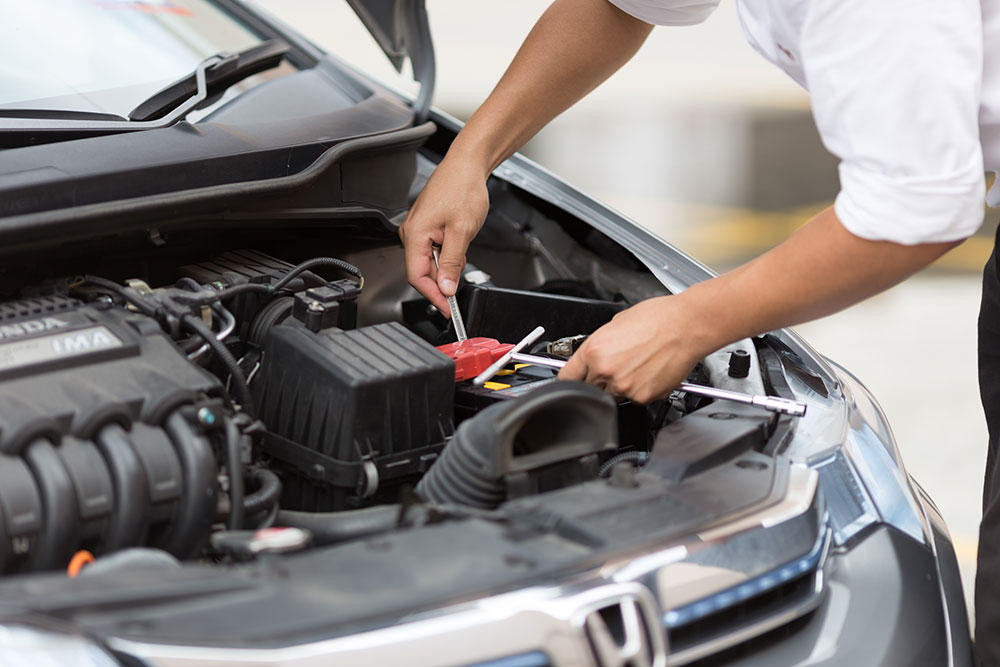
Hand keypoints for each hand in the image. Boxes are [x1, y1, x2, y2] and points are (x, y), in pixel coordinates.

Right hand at [399, 155, 489, 314]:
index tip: (448, 308)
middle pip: (422, 271)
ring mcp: (418, 229)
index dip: (434, 295)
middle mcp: (411, 232)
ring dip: (447, 266)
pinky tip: (459, 246)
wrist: (467, 166)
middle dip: (442, 281)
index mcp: (415, 234)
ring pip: (429, 262)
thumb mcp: (462, 232)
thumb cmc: (462, 189)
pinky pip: (433, 250)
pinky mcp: (427, 226)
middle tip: (460, 286)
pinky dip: (447, 255)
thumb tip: (446, 287)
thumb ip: (452, 263)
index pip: (417, 277)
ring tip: (463, 253)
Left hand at [558, 295, 707, 403]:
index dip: (569, 379)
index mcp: (593, 351)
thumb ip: (599, 345)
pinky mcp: (644, 397)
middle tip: (617, 365)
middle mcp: (606, 372)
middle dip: (598, 380)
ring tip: (638, 364)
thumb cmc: (657, 318)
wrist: (687, 325)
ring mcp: (625, 387)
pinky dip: (640, 389)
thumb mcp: (615, 323)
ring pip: (613, 395)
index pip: (567, 377)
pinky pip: (635, 398)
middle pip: (590, 388)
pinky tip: (649, 372)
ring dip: (620, 386)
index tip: (571, 381)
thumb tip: (593, 356)